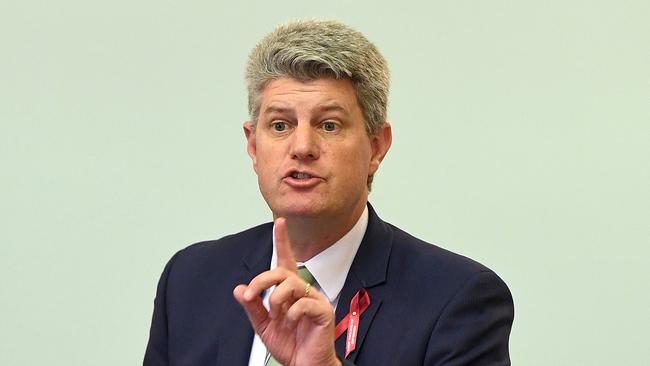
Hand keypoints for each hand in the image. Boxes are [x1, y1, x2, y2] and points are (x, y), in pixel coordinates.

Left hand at [233, 218, 340, 365]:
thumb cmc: (291, 345)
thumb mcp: (264, 326)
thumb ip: (253, 308)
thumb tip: (239, 290)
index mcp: (289, 291)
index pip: (285, 261)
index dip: (282, 241)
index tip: (279, 222)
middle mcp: (303, 291)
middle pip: (281, 272)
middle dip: (261, 281)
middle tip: (251, 296)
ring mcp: (314, 300)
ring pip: (291, 284)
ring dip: (276, 300)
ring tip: (277, 316)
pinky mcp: (323, 312)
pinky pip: (303, 304)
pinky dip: (291, 314)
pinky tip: (292, 323)